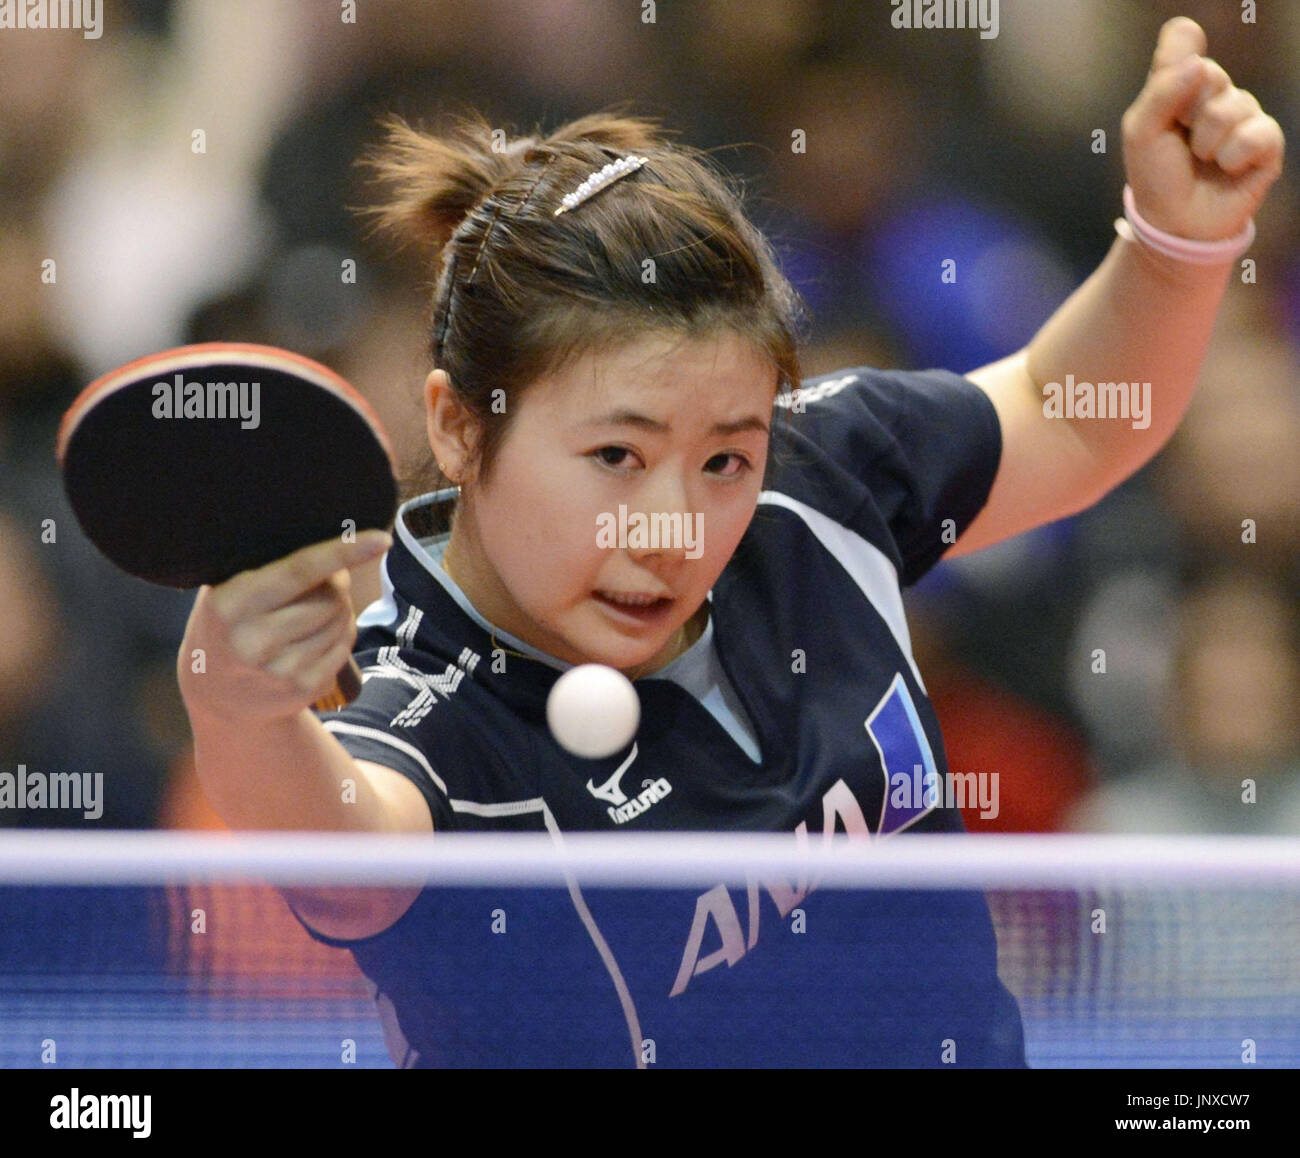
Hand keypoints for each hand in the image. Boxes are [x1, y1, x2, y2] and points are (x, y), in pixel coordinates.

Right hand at [178, 531, 390, 724]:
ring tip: (314, 609)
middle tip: (321, 581)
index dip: (342, 551)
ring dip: (341, 608)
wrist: (214, 694)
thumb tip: (335, 543)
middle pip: (331, 597)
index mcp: (232, 604)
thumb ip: (268, 566)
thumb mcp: (228, 589)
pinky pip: (345, 646)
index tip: (381, 539)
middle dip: (337, 582)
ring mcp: (281, 670)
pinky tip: (317, 634)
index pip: (299, 571)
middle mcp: (255, 641)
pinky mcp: (304, 689)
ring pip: (343, 621)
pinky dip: (341, 633)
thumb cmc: (228, 624)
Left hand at [1121, 16, 1283, 239]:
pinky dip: (1233, 157)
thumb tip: (1197, 65)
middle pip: (1208, 73)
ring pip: (1232, 106)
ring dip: (1207, 142)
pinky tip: (1227, 170)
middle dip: (1187, 112)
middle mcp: (1215, 93)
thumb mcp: (1142, 133)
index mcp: (1181, 83)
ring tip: (1202, 161)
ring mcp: (1243, 115)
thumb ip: (1161, 92)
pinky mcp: (1266, 143)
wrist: (1175, 223)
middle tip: (1180, 140)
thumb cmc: (1156, 176)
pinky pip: (1257, 134)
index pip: (1184, 40)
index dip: (1179, 53)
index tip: (1172, 73)